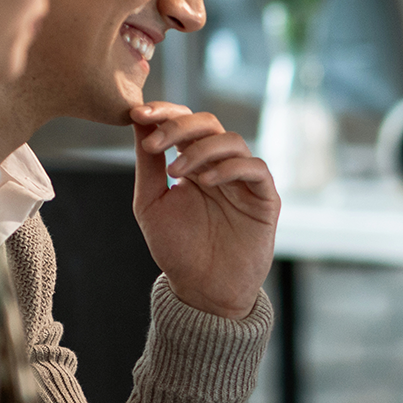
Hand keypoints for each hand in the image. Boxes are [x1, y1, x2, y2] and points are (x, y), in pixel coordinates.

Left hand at [130, 102, 279, 319]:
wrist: (203, 289)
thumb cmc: (177, 249)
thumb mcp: (150, 203)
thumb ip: (147, 164)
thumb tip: (138, 121)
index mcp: (193, 163)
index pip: (184, 123)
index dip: (164, 112)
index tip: (137, 115)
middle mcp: (220, 166)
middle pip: (209, 124)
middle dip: (179, 126)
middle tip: (154, 143)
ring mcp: (244, 181)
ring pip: (232, 141)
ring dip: (201, 149)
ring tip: (176, 171)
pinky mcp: (265, 198)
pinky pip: (255, 168)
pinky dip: (230, 168)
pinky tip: (206, 182)